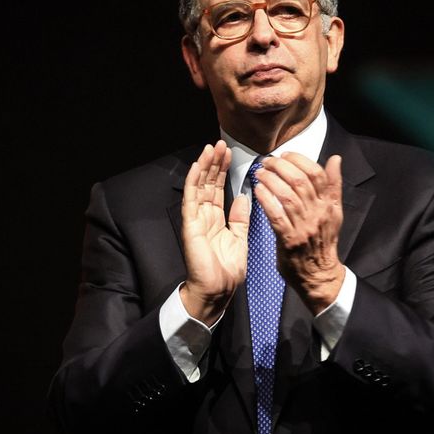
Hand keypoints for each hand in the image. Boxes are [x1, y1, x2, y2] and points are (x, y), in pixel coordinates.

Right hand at [180, 140, 249, 325]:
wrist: (219, 290)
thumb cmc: (227, 269)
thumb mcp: (239, 238)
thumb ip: (240, 218)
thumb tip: (243, 197)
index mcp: (217, 219)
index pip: (219, 189)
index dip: (223, 171)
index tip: (229, 153)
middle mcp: (205, 216)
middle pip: (208, 184)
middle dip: (214, 163)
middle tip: (220, 143)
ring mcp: (196, 219)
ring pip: (199, 187)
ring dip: (204, 167)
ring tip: (210, 148)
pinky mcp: (191, 226)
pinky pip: (191, 200)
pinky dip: (194, 182)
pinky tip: (199, 167)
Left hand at [253, 153, 344, 313]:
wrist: (320, 274)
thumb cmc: (323, 241)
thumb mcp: (334, 211)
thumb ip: (333, 185)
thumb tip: (335, 159)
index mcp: (329, 204)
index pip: (317, 174)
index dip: (300, 160)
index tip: (286, 155)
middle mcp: (318, 213)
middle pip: (300, 181)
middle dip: (281, 167)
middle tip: (268, 162)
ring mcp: (304, 227)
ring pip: (287, 196)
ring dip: (271, 180)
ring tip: (260, 172)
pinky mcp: (289, 240)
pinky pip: (277, 215)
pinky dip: (266, 200)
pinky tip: (258, 191)